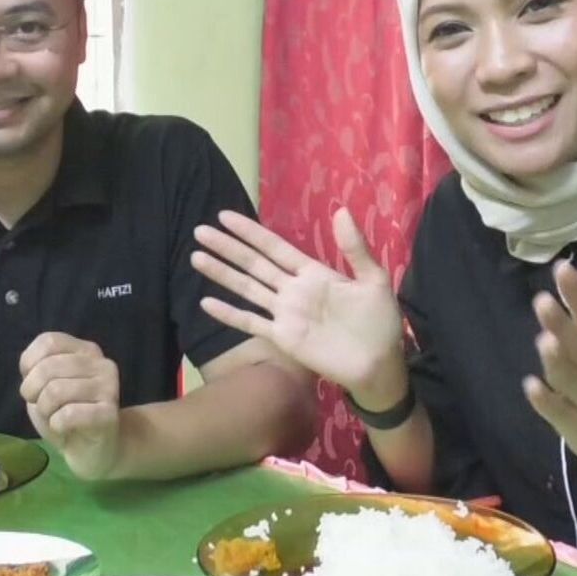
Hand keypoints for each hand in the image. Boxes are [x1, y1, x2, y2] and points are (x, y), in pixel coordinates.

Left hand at [19, 331, 121, 479]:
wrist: (96, 451)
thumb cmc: (66, 416)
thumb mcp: (45, 387)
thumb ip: (39, 369)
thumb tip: (30, 368)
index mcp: (86, 350)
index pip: (49, 341)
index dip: (29, 363)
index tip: (34, 384)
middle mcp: (101, 363)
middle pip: (48, 367)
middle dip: (32, 392)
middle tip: (42, 407)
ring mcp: (108, 387)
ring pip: (55, 391)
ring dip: (45, 411)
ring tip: (56, 419)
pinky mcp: (108, 413)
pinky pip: (68, 414)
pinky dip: (56, 424)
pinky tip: (66, 429)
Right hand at [191, 208, 406, 404]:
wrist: (380, 365)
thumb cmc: (380, 322)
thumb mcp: (373, 279)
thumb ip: (355, 248)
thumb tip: (341, 210)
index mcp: (313, 273)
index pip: (275, 247)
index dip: (250, 232)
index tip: (226, 216)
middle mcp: (293, 290)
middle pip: (254, 263)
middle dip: (228, 247)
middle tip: (200, 230)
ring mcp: (285, 314)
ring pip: (247, 288)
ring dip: (222, 274)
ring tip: (196, 257)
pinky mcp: (283, 338)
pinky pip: (251, 323)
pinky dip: (229, 314)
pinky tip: (207, 303)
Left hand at [523, 250, 576, 477]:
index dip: (576, 292)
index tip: (562, 267)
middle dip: (562, 324)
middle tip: (542, 300)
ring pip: (569, 379)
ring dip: (557, 361)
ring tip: (544, 340)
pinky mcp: (575, 426)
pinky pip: (559, 413)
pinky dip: (546, 401)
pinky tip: (530, 385)